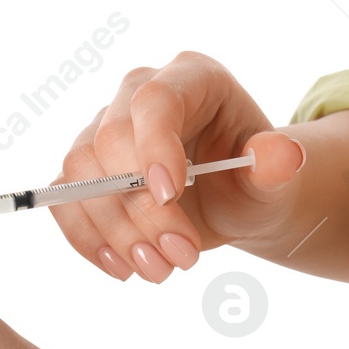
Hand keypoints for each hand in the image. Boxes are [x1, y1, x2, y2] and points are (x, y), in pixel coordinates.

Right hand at [53, 51, 304, 282]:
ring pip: (81, 172)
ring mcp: (104, 128)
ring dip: (116, 231)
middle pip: (111, 140)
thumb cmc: (252, 183)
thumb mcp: (273, 180)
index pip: (155, 100)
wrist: (232, 204)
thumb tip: (283, 154)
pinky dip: (88, 239)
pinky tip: (123, 268)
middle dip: (142, 208)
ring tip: (160, 270)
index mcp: (191, 78)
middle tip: (183, 256)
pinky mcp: (85, 168)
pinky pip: (64, 198)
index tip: (170, 196)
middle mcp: (138, 94)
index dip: (153, 145)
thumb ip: (275, 166)